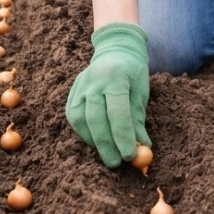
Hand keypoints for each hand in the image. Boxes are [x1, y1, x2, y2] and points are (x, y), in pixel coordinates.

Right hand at [65, 22, 151, 167]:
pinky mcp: (72, 93)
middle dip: (106, 144)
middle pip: (96, 117)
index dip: (122, 135)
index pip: (117, 110)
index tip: (129, 155)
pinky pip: (74, 117)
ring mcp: (80, 86)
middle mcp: (94, 80)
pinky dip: (84, 133)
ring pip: (81, 119)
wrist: (115, 50)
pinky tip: (95, 140)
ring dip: (93, 140)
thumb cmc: (132, 74)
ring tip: (107, 153)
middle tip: (116, 163)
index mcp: (115, 76)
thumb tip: (142, 148)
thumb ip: (138, 120)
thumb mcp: (140, 93)